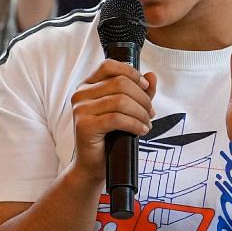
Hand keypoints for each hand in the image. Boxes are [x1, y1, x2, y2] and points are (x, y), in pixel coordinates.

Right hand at [69, 60, 156, 175]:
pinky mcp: (85, 126)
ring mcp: (80, 110)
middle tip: (150, 113)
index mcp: (87, 86)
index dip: (132, 73)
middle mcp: (80, 94)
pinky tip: (141, 131)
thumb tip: (152, 76)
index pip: (109, 66)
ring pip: (121, 101)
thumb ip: (138, 92)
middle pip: (120, 83)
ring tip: (146, 123)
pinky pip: (117, 118)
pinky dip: (135, 124)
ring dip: (141, 113)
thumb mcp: (125, 110)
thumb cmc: (109, 137)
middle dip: (142, 98)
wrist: (93, 164)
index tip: (146, 87)